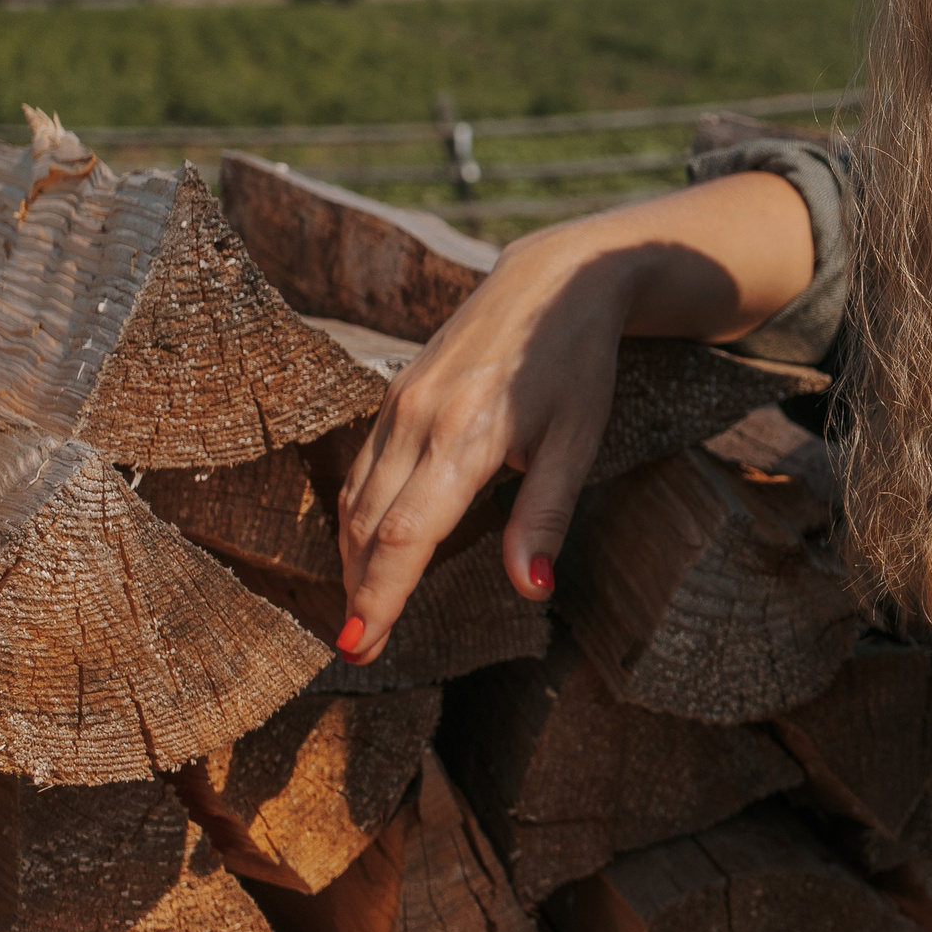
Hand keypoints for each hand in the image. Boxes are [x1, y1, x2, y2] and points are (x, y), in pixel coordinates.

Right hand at [334, 233, 627, 664]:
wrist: (555, 279)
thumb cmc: (577, 363)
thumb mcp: (578, 441)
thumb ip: (546, 516)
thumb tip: (532, 589)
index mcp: (465, 436)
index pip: (407, 535)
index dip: (381, 595)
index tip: (360, 645)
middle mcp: (418, 419)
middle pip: (370, 525)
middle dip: (361, 591)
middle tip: (359, 651)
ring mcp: (399, 403)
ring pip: (356, 498)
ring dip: (353, 559)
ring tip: (361, 614)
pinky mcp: (394, 394)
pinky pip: (362, 468)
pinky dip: (358, 517)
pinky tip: (368, 548)